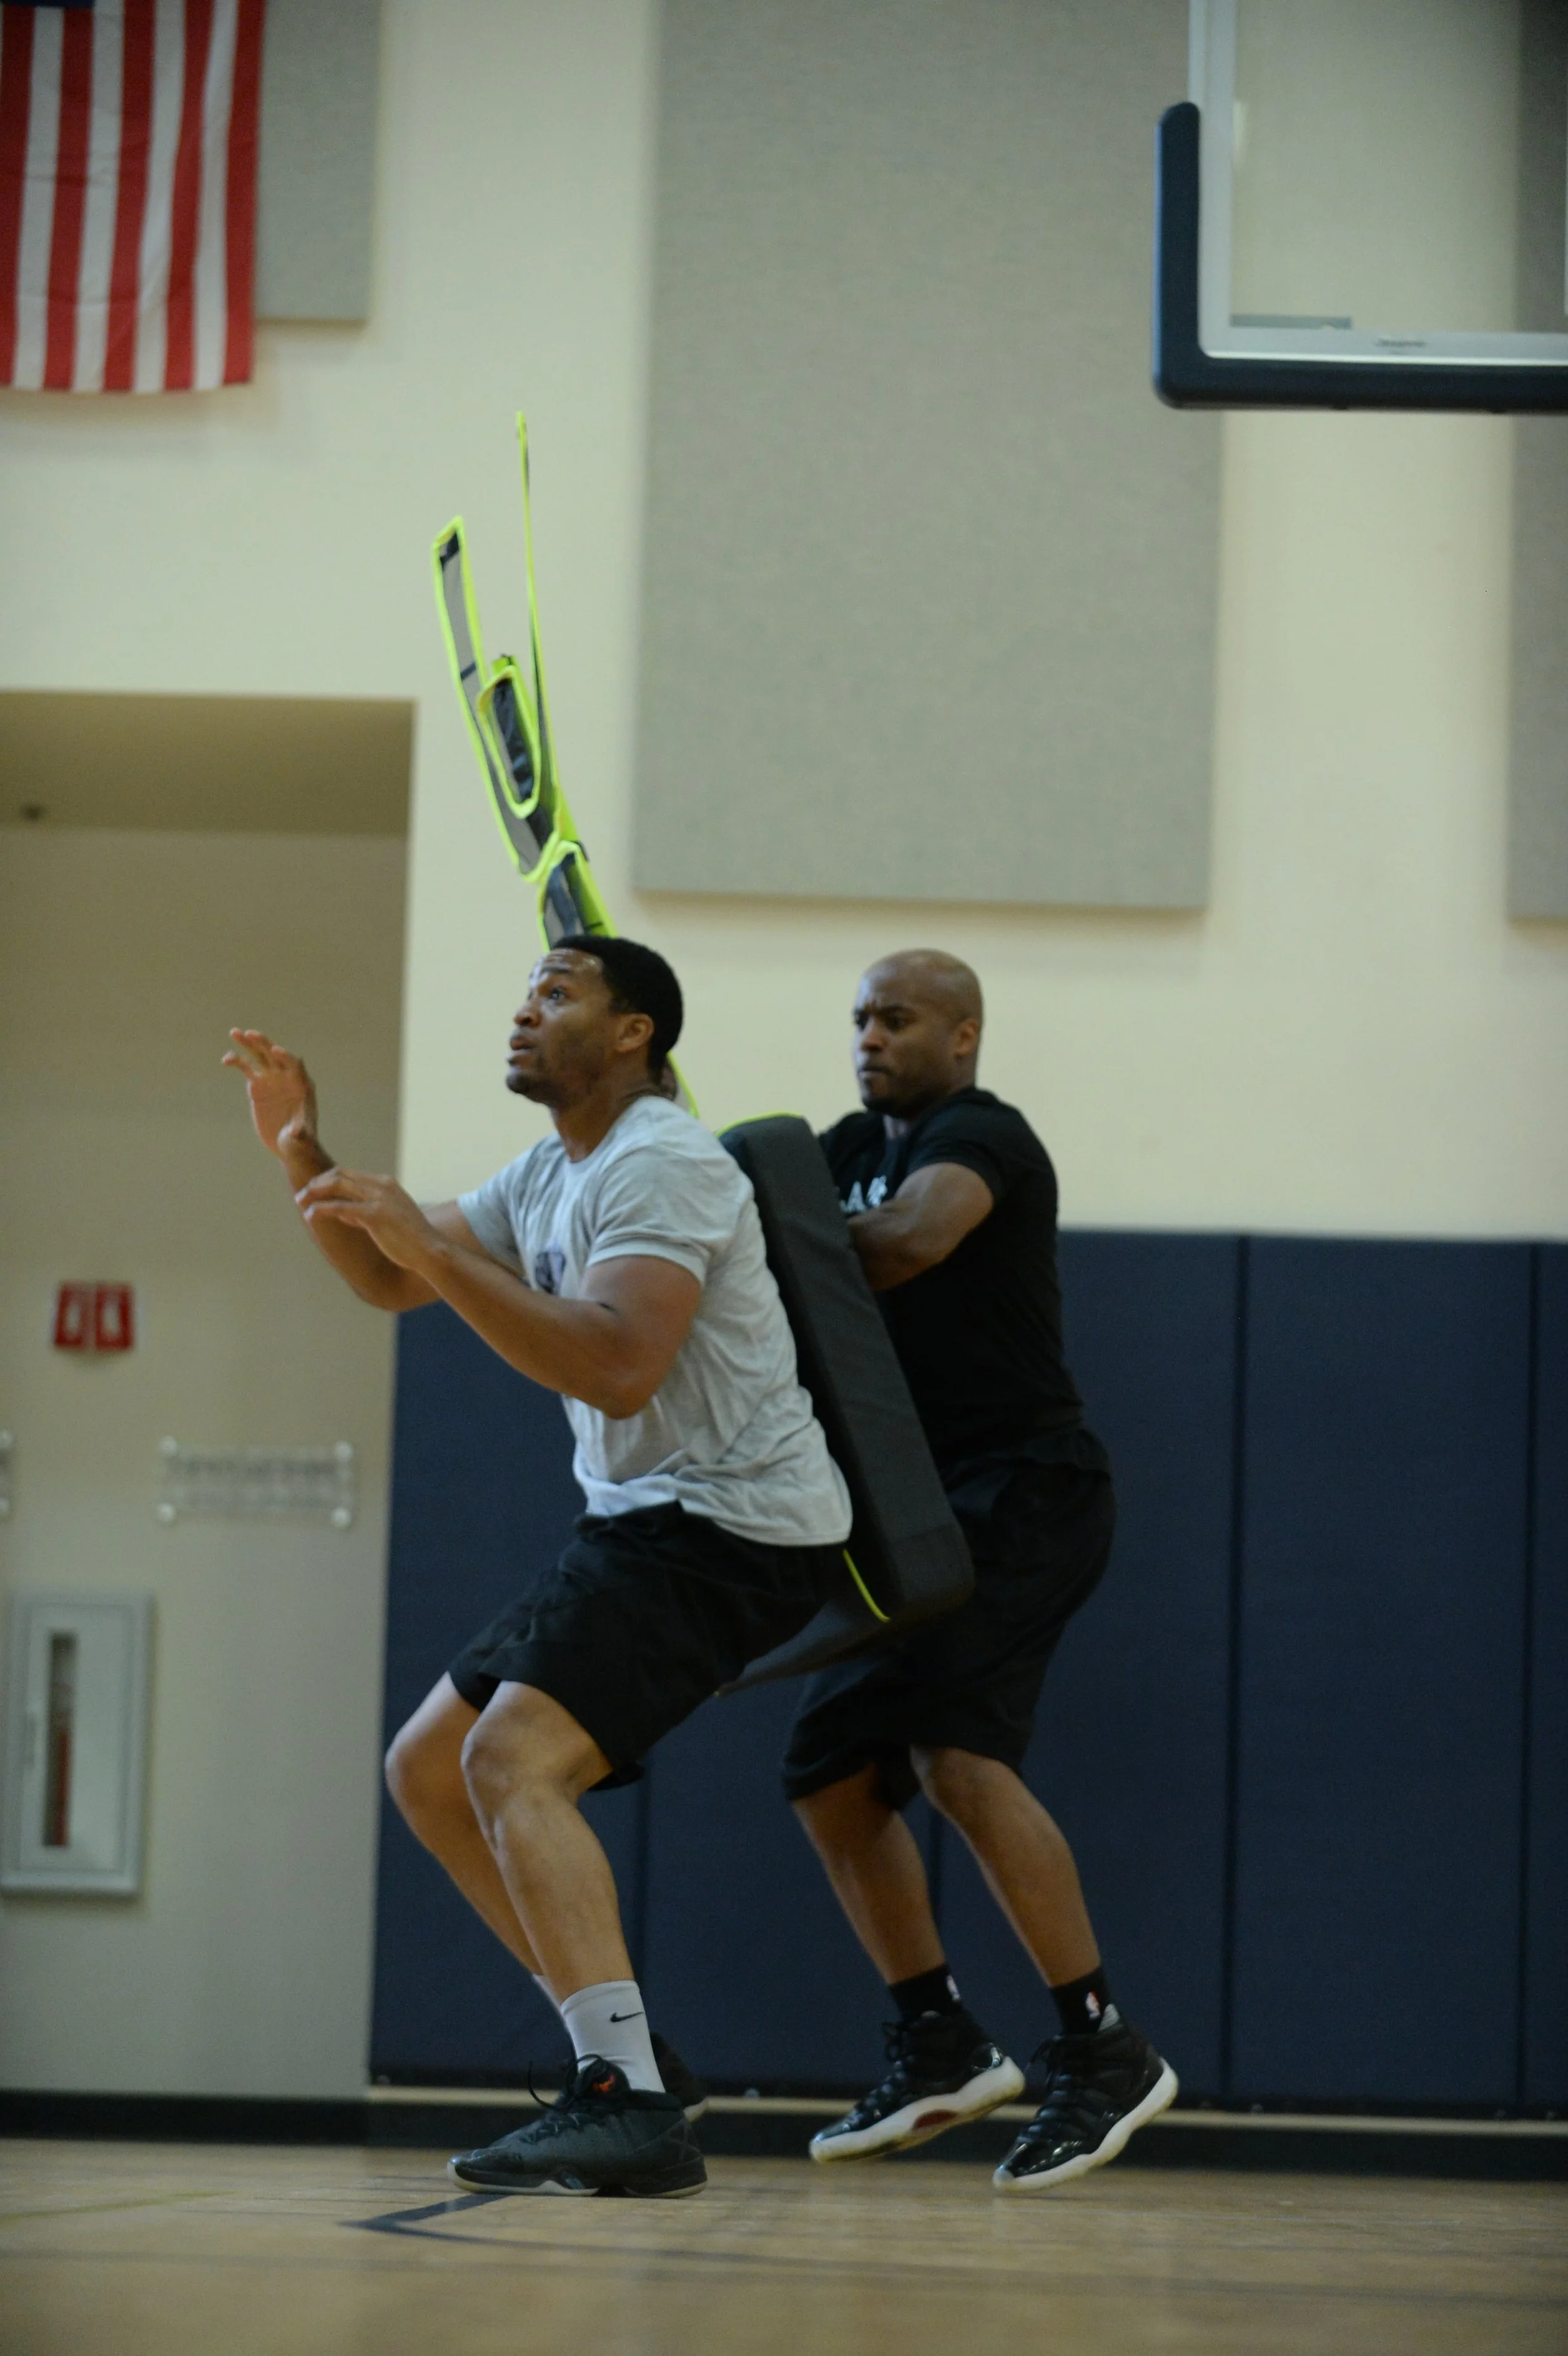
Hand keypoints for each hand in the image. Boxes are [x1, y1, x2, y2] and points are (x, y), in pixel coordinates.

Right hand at [223, 1031, 318, 1160]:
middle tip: (251, 1033)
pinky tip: (226, 1059)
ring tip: (235, 1032)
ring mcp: (271, 1079)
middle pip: (275, 1055)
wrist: (289, 1145)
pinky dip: (237, 1061)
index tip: (275, 1050)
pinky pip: (246, 1068)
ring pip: (259, 1057)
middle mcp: (287, 1077)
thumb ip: (299, 1131)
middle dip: (264, 1044)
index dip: (285, 1057)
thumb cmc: (300, 1142)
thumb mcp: (301, 1138)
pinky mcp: (257, 1086)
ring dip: (248, 1044)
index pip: (295, 1065)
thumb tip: (296, 1132)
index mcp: (302, 1085)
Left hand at [293, 1167, 442, 1271]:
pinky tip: (311, 1216)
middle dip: (317, 1183)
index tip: (313, 1190)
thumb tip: (343, 1214)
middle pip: (340, 1174)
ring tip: (301, 1201)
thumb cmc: (409, 1239)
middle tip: (302, 1195)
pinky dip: (321, 1209)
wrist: (429, 1250)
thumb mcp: (387, 1219)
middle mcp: (381, 1185)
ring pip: (337, 1185)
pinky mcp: (374, 1214)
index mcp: (386, 1183)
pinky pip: (339, 1207)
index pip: (348, 1173)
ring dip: (314, 1192)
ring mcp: (378, 1198)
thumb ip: (364, 1213)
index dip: (327, 1179)